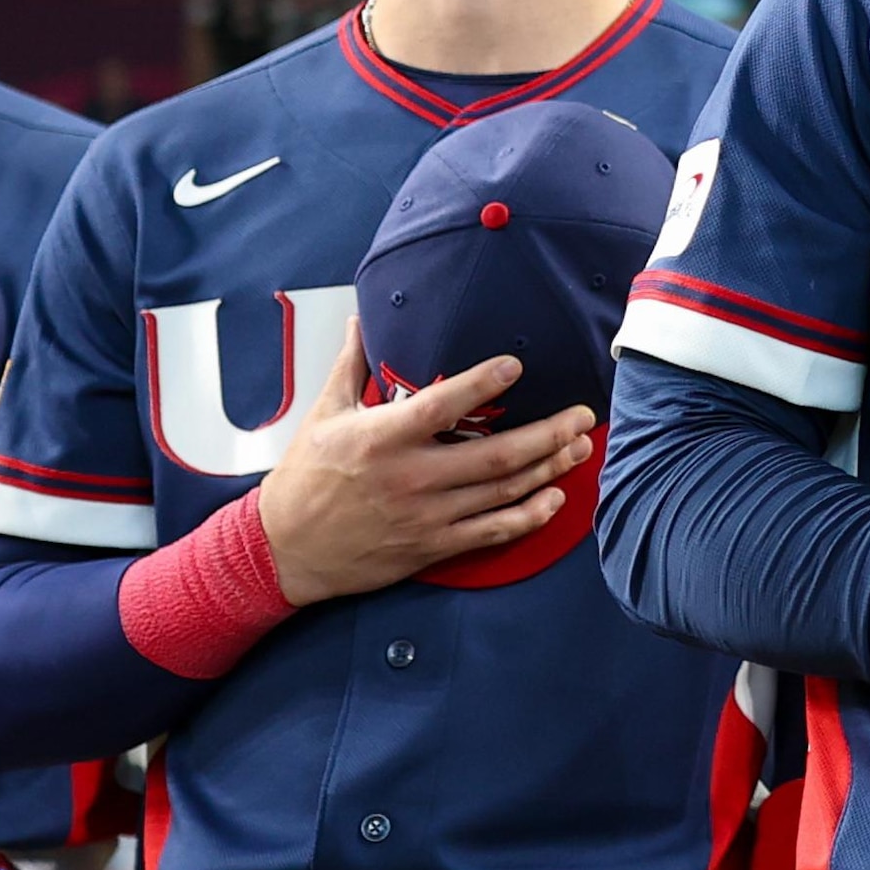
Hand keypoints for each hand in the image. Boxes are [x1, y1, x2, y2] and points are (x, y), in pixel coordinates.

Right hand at [251, 340, 592, 608]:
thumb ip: (352, 366)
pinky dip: (527, 516)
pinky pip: (490, 532)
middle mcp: (409, 478)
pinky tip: (554, 498)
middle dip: (548, 434)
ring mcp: (424, 516)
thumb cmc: (304, 478)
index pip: (442, 406)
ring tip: (581, 447)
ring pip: (501, 492)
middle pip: (494, 455)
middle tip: (584, 414)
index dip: (483, 384)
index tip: (517, 364)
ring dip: (548, 469)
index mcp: (382, 438)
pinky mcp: (431, 546)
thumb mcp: (323, 415)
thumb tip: (360, 320)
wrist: (285, 549)